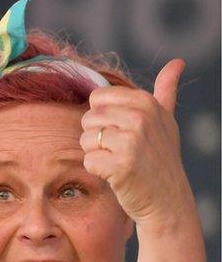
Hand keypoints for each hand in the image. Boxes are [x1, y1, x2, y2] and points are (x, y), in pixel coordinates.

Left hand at [79, 58, 196, 229]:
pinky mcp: (121, 165)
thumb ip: (165, 91)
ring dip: (96, 154)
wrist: (167, 199)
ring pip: (85, 139)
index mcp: (146, 102)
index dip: (102, 117)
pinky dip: (97, 171)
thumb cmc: (160, 158)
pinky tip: (116, 175)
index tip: (122, 131)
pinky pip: (88, 161)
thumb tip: (177, 62)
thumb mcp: (166, 120)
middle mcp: (140, 118)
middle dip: (96, 137)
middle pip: (88, 118)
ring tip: (119, 162)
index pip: (97, 97)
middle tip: (120, 151)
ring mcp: (132, 141)